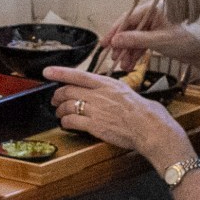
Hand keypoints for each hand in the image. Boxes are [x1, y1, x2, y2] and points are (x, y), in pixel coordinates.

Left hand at [45, 67, 192, 170]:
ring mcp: (96, 110)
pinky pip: (72, 121)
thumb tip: (112, 94)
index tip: (48, 71)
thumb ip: (115, 92)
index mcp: (109, 84)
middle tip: (55, 99)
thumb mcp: (130, 93)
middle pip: (69, 90)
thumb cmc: (147, 113)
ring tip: (59, 113)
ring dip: (60, 110)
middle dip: (58, 95)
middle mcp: (100, 94)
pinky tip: (66, 123)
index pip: (79, 75)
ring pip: (68, 105)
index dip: (60, 72)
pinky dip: (65, 122)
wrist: (151, 128)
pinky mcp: (94, 125)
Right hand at [106, 13, 199, 97]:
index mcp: (153, 8)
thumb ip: (135, 40)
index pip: (128, 18)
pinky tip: (130, 64)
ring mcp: (155, 26)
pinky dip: (136, 53)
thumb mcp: (158, 40)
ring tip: (122, 66)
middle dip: (121, 45)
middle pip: (130, 28)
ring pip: (135, 38)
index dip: (115, 31)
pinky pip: (142, 43)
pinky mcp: (157, 36)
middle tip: (113, 58)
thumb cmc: (185, 41)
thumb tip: (115, 40)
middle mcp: (152, 15)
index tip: (105, 44)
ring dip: (128, 52)